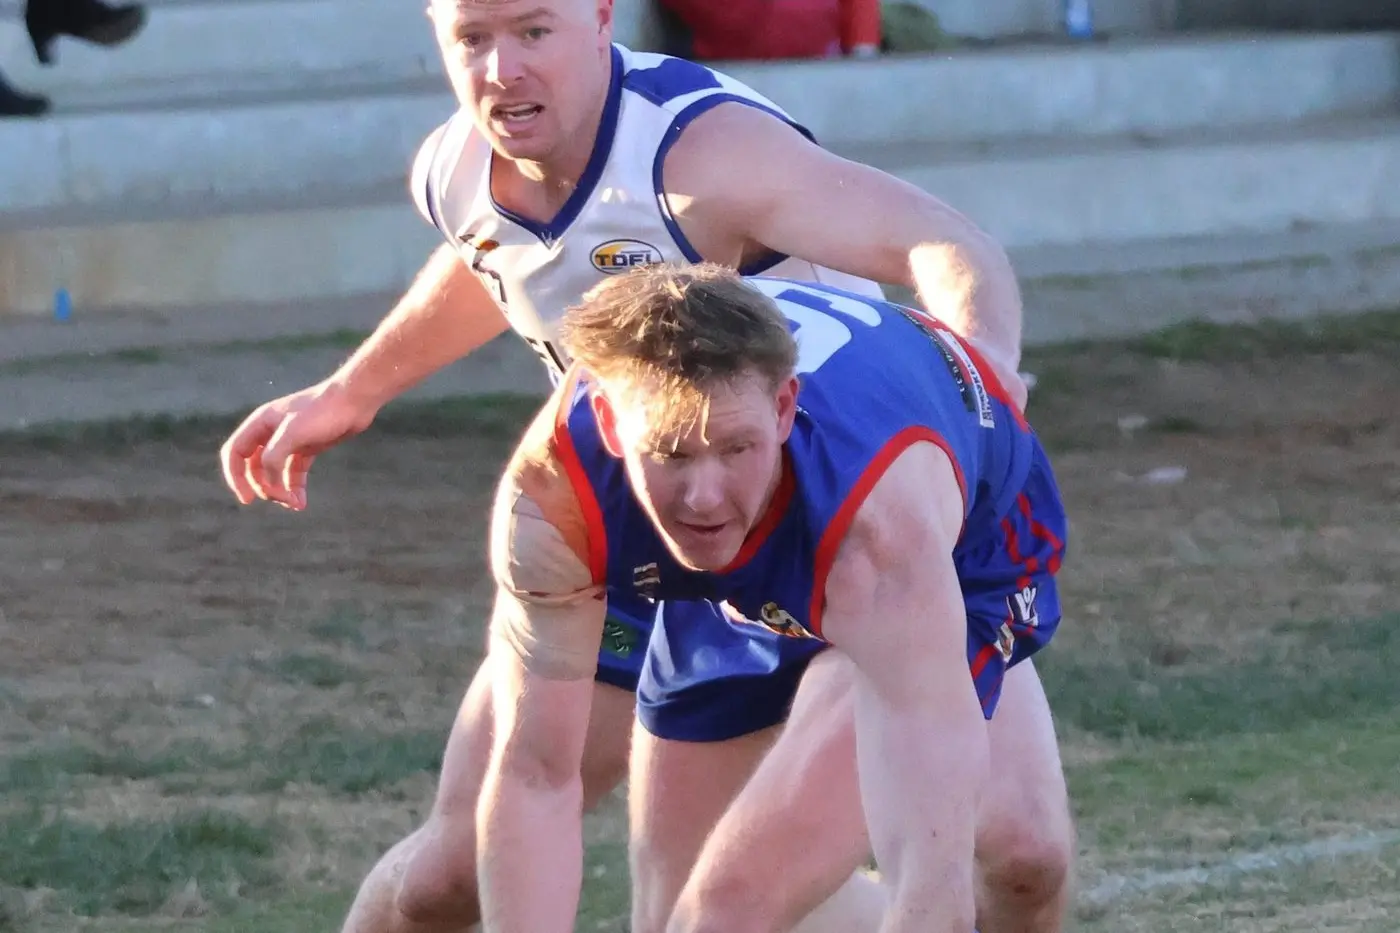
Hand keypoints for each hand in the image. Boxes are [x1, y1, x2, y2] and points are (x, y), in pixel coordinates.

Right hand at [218, 380, 375, 510]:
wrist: (355, 400)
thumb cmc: (323, 411)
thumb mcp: (293, 433)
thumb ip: (273, 458)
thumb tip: (267, 484)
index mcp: (260, 423)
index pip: (235, 453)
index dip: (236, 477)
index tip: (247, 499)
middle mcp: (271, 432)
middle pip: (253, 466)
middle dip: (263, 486)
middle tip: (280, 499)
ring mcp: (290, 441)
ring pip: (274, 472)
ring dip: (280, 491)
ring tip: (295, 504)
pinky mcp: (307, 448)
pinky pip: (294, 473)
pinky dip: (295, 488)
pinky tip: (301, 503)